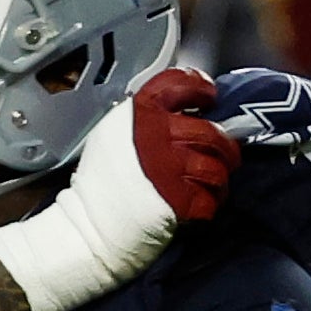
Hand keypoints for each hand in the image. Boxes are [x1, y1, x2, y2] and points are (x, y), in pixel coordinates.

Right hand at [0, 68, 239, 310]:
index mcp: (139, 114)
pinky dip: (210, 203)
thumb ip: (143, 121)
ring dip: (220, 176)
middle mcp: (157, 135)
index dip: (201, 88)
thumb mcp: (111, 136)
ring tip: (214, 183)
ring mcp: (170, 167)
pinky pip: (210, 198)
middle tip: (224, 155)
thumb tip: (180, 115)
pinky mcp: (180, 200)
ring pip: (217, 166)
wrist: (86, 227)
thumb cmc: (97, 185)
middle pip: (210, 131)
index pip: (180, 83)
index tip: (209, 98)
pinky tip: (201, 204)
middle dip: (224, 145)